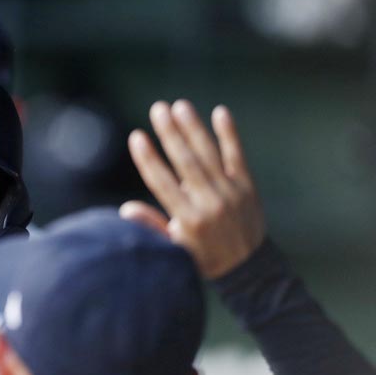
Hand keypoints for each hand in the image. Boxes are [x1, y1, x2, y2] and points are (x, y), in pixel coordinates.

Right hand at [122, 100, 264, 278]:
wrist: (248, 269)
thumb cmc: (202, 257)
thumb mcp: (173, 249)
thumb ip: (151, 226)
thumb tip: (126, 209)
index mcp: (188, 220)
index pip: (163, 183)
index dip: (148, 158)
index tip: (137, 136)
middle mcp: (210, 204)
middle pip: (186, 162)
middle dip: (170, 134)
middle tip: (157, 108)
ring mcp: (231, 193)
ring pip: (209, 155)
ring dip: (194, 128)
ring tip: (180, 105)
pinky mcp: (247, 186)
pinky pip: (237, 155)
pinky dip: (229, 134)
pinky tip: (220, 112)